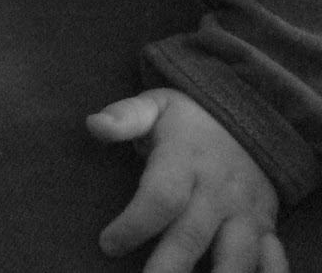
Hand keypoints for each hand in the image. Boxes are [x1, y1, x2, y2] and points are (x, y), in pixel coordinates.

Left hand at [86, 88, 286, 272]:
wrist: (248, 119)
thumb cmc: (187, 121)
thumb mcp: (154, 107)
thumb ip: (124, 117)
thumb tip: (94, 124)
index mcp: (186, 159)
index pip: (161, 197)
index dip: (133, 225)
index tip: (107, 244)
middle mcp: (218, 189)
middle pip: (192, 236)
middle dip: (167, 267)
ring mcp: (245, 210)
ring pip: (235, 255)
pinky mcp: (264, 225)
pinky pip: (269, 258)